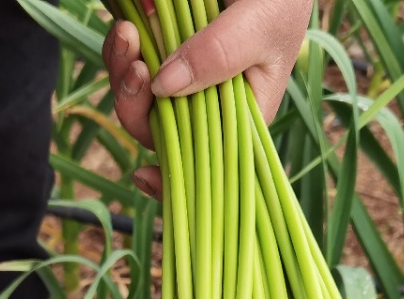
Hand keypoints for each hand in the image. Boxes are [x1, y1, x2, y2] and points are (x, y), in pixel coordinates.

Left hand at [103, 0, 314, 198]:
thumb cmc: (281, 0)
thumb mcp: (260, 25)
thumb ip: (219, 54)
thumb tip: (165, 88)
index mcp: (238, 115)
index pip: (202, 157)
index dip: (174, 174)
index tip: (144, 175)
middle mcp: (206, 103)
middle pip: (156, 126)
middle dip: (135, 101)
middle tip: (133, 60)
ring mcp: (181, 76)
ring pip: (138, 94)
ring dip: (122, 69)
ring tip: (127, 31)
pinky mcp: (163, 48)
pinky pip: (132, 59)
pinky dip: (124, 46)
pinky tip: (128, 23)